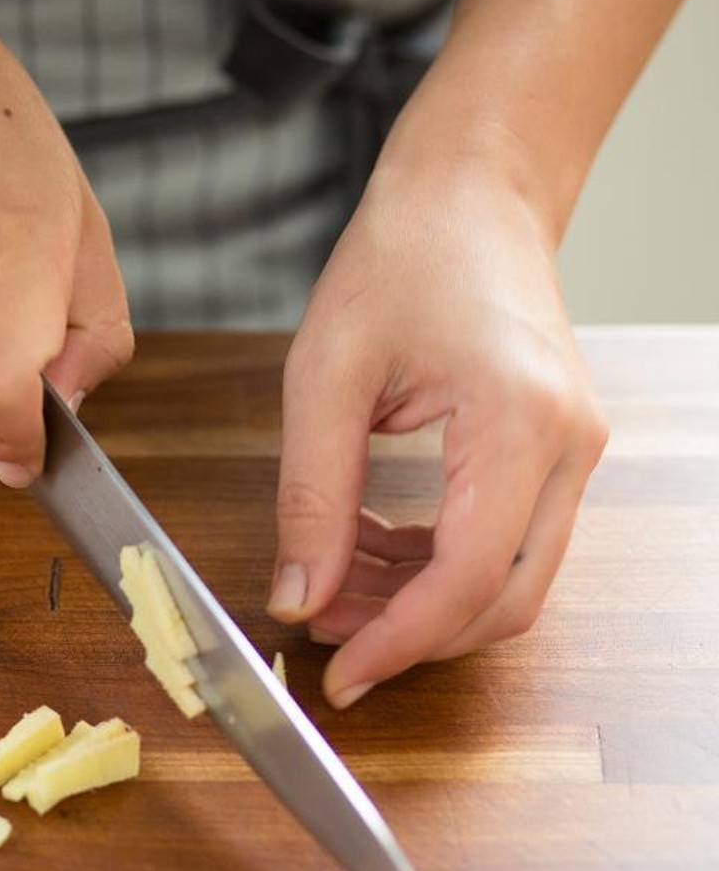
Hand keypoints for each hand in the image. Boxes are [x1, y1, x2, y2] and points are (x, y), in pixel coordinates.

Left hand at [266, 158, 608, 706]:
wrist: (469, 194)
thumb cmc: (400, 258)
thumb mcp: (326, 377)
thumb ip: (312, 496)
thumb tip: (299, 598)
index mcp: (519, 422)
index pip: (469, 578)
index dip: (400, 641)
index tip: (339, 675)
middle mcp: (568, 447)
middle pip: (504, 598)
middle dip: (411, 633)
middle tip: (324, 635)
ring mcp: (571, 452)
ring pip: (508, 579)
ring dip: (418, 603)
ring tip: (330, 590)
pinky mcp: (551, 452)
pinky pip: (503, 541)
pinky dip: (433, 564)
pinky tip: (365, 548)